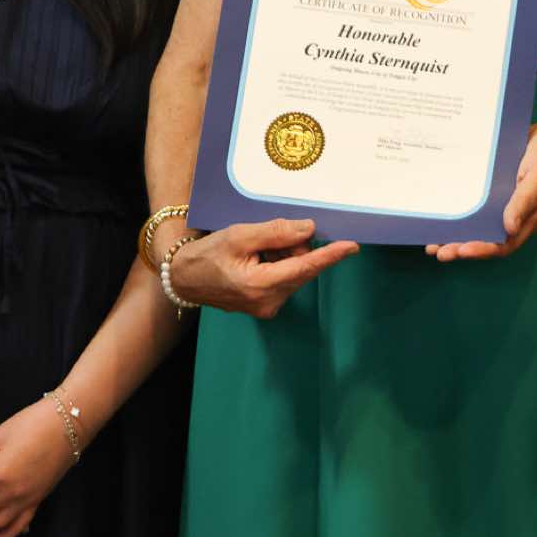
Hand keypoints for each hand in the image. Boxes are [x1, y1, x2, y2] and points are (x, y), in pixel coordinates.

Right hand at [168, 218, 358, 318]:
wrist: (185, 279)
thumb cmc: (208, 255)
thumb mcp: (240, 236)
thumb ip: (275, 232)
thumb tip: (309, 229)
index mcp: (261, 285)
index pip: (304, 268)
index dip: (329, 256)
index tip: (351, 246)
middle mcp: (269, 302)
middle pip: (301, 268)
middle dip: (294, 248)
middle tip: (267, 237)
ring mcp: (268, 307)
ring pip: (294, 273)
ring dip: (284, 256)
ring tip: (256, 249)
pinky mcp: (266, 306)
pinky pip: (285, 279)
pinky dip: (278, 264)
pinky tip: (257, 258)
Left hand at [426, 120, 536, 260]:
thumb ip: (526, 200)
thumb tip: (509, 228)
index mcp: (530, 217)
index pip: (506, 243)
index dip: (484, 249)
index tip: (462, 250)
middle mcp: (516, 216)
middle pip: (488, 240)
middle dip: (463, 248)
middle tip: (439, 251)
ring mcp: (505, 205)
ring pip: (480, 227)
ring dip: (457, 237)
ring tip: (433, 244)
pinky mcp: (496, 193)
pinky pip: (477, 209)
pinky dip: (461, 216)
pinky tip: (443, 217)